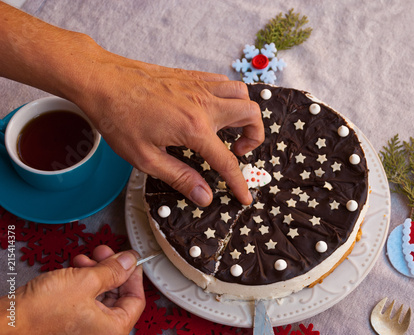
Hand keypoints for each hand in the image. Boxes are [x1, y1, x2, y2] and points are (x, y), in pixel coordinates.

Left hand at [0, 3, 263, 206]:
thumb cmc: (118, 119)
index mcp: (194, 128)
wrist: (101, 81)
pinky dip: (229, 96)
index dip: (238, 182)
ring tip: (228, 130)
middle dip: (254, 136)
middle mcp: (204, 104)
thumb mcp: (146, 158)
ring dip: (244, 112)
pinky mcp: (192, 76)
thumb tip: (205, 197)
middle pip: (251, 114)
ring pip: (242, 93)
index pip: (227, 160)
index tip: (244, 197)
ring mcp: (200, 86)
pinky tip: (213, 109)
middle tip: (236, 151)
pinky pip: (224, 82)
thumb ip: (180, 178)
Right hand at [0, 246, 144, 334]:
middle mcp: (101, 334)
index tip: (130, 260)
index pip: (136, 300)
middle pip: (118, 297)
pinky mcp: (70, 325)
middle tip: (106, 253)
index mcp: (112, 330)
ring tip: (86, 258)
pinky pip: (87, 302)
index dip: (133, 275)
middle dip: (111, 270)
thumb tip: (129, 262)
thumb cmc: (40, 311)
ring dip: (96, 273)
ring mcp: (85, 331)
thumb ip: (113, 270)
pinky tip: (75, 268)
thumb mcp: (86, 281)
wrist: (7, 322)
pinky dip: (84, 283)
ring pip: (101, 296)